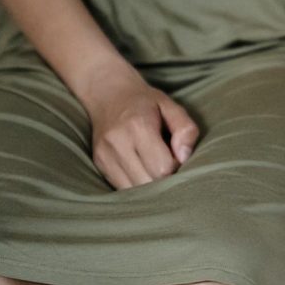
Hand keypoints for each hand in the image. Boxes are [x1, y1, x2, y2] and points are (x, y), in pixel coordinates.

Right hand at [80, 66, 198, 189]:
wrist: (108, 94)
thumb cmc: (146, 102)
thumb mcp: (171, 106)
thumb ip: (185, 129)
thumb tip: (185, 157)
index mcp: (138, 126)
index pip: (162, 167)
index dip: (176, 168)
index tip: (177, 157)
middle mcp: (117, 143)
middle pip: (148, 182)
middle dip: (164, 180)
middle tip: (168, 164)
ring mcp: (105, 155)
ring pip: (133, 190)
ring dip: (149, 186)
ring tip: (154, 168)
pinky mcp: (99, 164)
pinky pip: (121, 188)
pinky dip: (136, 185)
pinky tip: (142, 171)